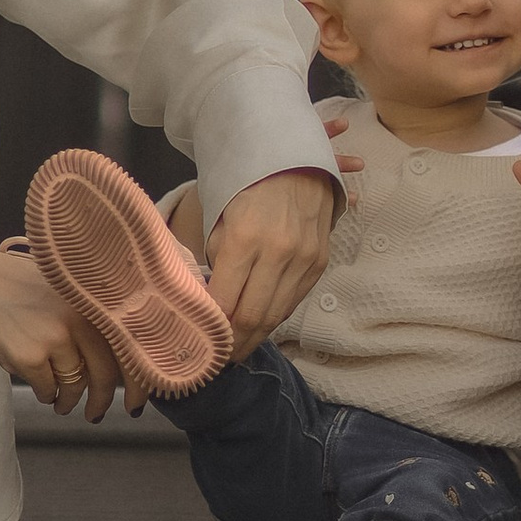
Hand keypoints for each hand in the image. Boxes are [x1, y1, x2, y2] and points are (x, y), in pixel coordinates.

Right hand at [0, 222, 124, 416]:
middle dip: (103, 401)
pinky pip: (48, 389)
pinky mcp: (28, 357)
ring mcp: (54, 338)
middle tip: (96, 413)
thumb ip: (86, 318)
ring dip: (70, 401)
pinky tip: (41, 389)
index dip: (140, 383)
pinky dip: (46, 395)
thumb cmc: (9, 283)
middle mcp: (80, 317)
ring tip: (62, 402)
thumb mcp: (59, 290)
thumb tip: (113, 362)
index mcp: (91, 299)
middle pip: (107, 375)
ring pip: (76, 385)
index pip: (130, 348)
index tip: (137, 404)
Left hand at [204, 169, 338, 358]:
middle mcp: (278, 253)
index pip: (226, 303)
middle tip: (218, 359)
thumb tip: (208, 302)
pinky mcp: (319, 263)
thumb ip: (215, 261)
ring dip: (255, 337)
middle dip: (233, 345)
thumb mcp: (219, 218)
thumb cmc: (246, 185)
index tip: (201, 345)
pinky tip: (259, 324)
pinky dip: (274, 317)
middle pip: (253, 318)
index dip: (213, 331)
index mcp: (245, 239)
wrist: (296, 160)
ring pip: (276, 316)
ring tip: (236, 348)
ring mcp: (304, 260)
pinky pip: (293, 302)